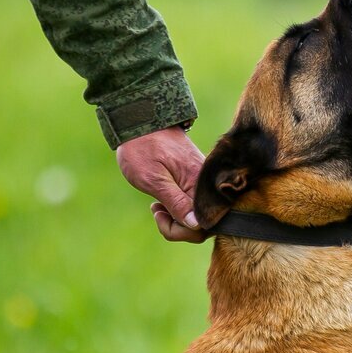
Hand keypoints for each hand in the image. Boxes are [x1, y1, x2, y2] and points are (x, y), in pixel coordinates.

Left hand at [116, 126, 207, 242]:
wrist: (143, 122)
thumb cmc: (143, 150)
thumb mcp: (155, 180)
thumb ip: (177, 203)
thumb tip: (197, 226)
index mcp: (200, 185)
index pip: (203, 225)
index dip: (181, 230)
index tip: (159, 215)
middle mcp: (208, 185)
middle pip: (203, 223)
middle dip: (178, 226)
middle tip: (156, 210)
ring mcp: (204, 183)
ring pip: (198, 215)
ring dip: (177, 218)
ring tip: (157, 205)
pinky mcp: (198, 181)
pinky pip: (195, 204)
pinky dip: (179, 208)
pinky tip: (163, 199)